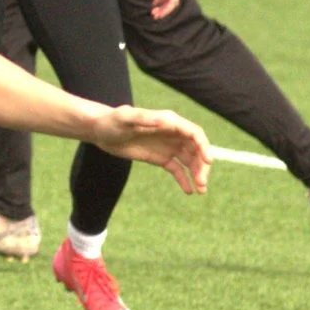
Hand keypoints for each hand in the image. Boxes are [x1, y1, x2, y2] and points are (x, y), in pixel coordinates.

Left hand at [86, 104, 211, 192]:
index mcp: (169, 122)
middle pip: (196, 150)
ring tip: (200, 191)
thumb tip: (164, 120)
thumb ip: (143, 118)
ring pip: (189, 161)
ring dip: (197, 174)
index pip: (194, 133)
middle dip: (202, 166)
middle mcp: (172, 134)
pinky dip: (184, 179)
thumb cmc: (112, 121)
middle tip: (202, 184)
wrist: (101, 131)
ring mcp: (168, 147)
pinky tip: (189, 191)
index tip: (208, 162)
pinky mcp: (161, 158)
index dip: (203, 147)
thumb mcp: (125, 118)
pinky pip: (177, 169)